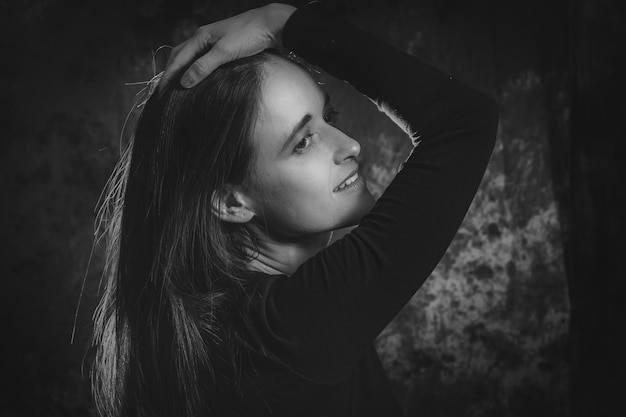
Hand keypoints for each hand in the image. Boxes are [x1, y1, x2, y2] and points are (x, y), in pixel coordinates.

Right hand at [161, 3, 295, 88]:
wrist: (272, 25)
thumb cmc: (249, 35)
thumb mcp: (224, 52)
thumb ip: (203, 67)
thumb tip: (184, 82)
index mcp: (199, 37)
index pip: (176, 60)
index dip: (167, 78)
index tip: (160, 94)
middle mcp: (203, 38)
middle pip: (179, 57)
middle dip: (169, 73)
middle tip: (164, 92)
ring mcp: (213, 41)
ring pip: (190, 57)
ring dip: (181, 71)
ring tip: (176, 86)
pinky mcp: (224, 46)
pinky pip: (202, 59)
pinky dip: (194, 69)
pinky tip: (198, 77)